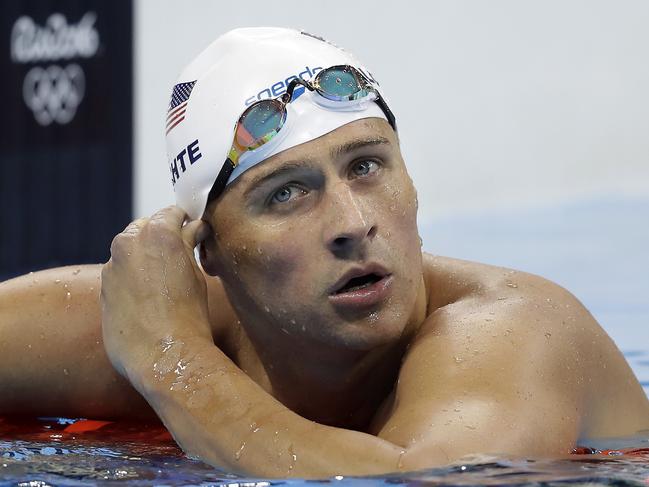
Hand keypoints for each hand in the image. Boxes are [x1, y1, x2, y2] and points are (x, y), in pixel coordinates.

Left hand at [101, 206, 212, 380]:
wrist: (163, 356)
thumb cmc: (188, 315)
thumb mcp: (196, 273)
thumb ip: (189, 243)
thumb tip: (192, 228)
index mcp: (156, 233)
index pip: (171, 213)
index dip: (185, 221)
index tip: (193, 230)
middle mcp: (127, 244)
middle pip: (145, 228)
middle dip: (161, 237)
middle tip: (181, 256)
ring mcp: (111, 267)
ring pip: (130, 252)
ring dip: (145, 258)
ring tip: (165, 282)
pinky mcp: (102, 290)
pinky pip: (120, 275)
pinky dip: (133, 279)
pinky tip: (150, 299)